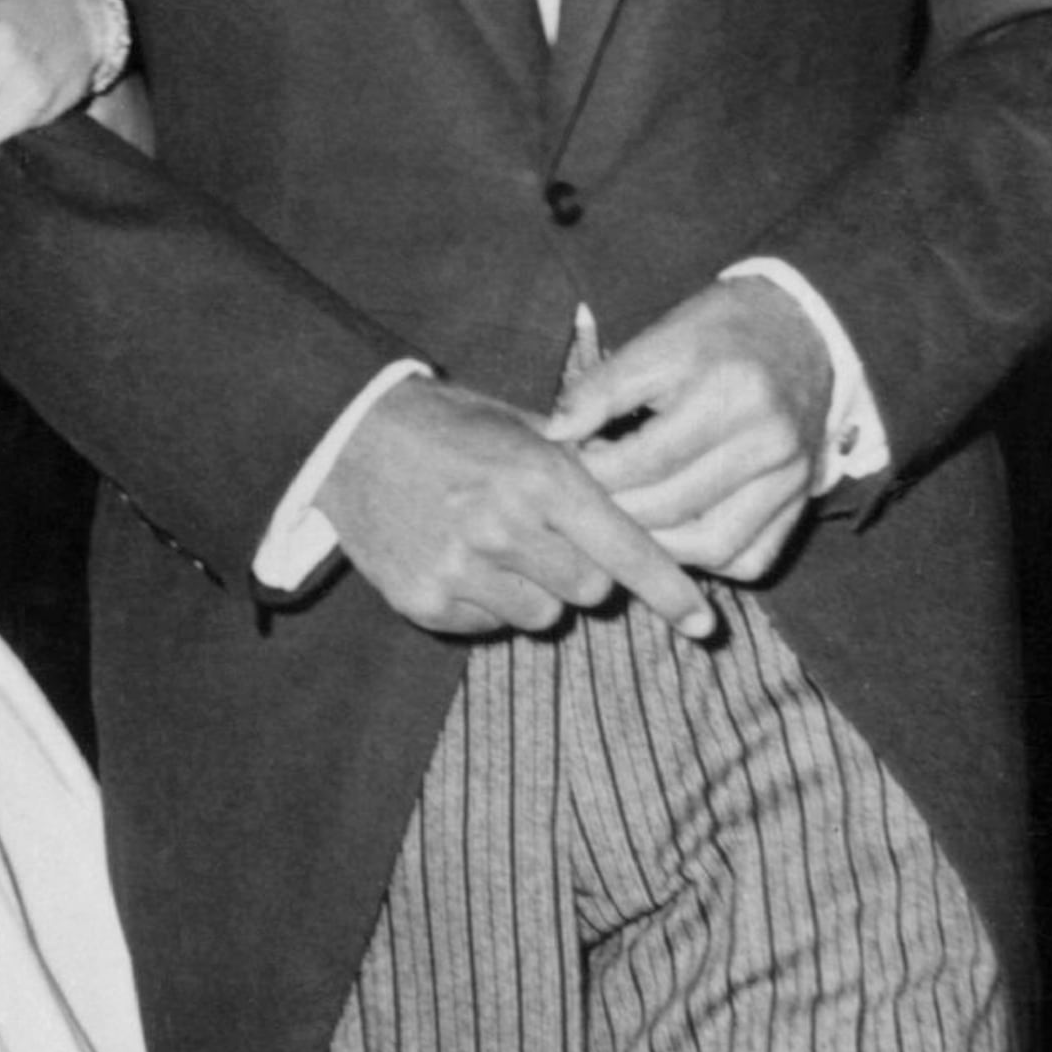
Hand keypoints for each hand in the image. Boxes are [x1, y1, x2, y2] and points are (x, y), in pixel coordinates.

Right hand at [319, 372, 717, 641]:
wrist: (347, 439)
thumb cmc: (448, 426)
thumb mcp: (522, 427)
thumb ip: (582, 470)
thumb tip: (651, 509)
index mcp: (539, 476)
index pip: (624, 549)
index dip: (670, 591)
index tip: (704, 624)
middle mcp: (503, 526)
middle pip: (590, 591)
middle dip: (584, 573)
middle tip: (548, 540)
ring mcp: (460, 569)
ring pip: (541, 615)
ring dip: (535, 592)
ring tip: (496, 548)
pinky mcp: (425, 601)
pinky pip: (490, 625)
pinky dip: (487, 604)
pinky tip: (458, 561)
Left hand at [550, 276, 833, 581]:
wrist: (800, 332)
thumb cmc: (719, 335)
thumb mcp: (659, 340)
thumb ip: (602, 387)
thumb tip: (555, 434)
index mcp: (732, 393)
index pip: (644, 461)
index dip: (595, 470)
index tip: (576, 460)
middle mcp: (770, 442)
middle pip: (672, 508)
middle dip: (617, 508)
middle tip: (591, 494)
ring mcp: (792, 479)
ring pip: (711, 547)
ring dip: (658, 546)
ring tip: (627, 518)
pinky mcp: (802, 503)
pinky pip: (749, 560)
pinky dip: (706, 560)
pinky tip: (676, 534)